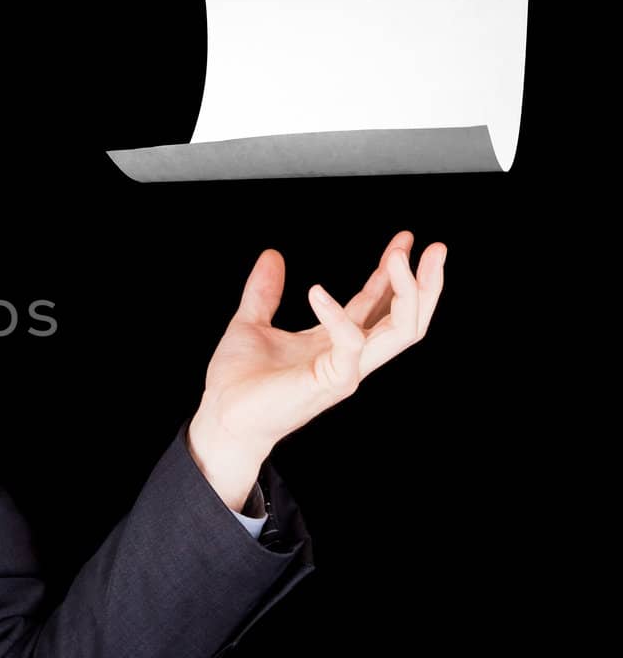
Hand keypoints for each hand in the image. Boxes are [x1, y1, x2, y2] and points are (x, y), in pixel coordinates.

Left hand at [188, 231, 446, 500]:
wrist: (221, 419)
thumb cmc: (236, 383)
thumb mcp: (250, 323)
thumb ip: (264, 292)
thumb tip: (272, 254)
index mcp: (335, 342)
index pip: (379, 305)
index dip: (393, 272)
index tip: (405, 239)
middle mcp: (349, 357)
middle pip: (407, 320)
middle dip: (426, 283)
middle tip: (436, 246)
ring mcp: (346, 371)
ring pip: (401, 332)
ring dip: (407, 292)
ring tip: (398, 257)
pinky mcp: (331, 382)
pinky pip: (351, 344)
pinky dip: (338, 314)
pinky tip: (316, 291)